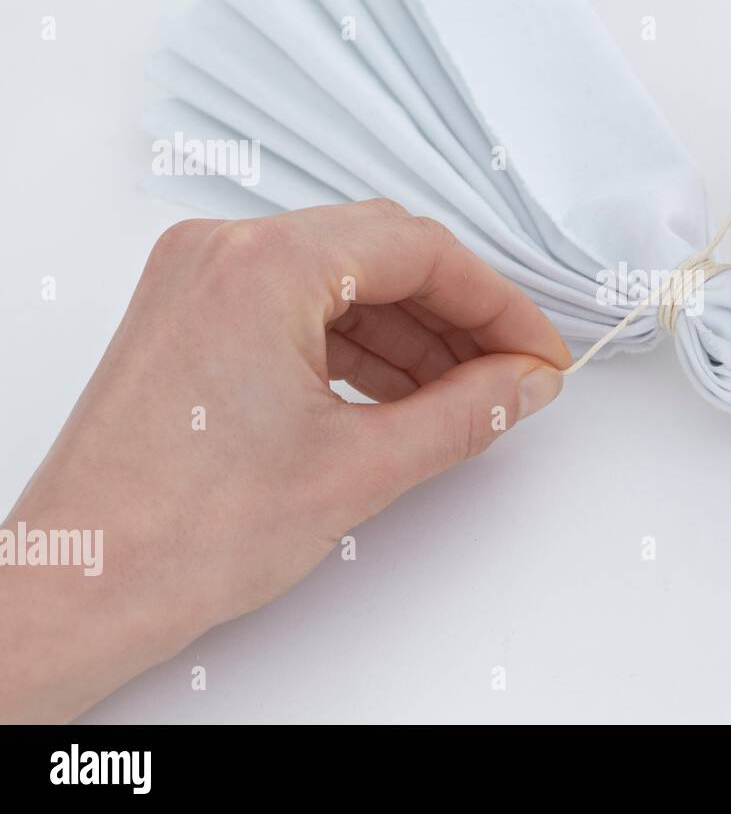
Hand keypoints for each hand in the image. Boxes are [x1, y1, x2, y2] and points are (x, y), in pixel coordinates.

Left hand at [0, 200, 569, 721]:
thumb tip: (525, 384)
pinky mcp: (189, 317)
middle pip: (381, 254)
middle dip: (457, 315)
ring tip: (462, 394)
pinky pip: (296, 306)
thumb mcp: (360, 467)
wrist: (79, 592)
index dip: (497, 303)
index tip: (537, 351)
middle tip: (511, 372)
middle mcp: (222, 253)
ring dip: (410, 332)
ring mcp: (198, 281)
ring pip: (340, 279)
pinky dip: (356, 344)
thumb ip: (466, 413)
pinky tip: (399, 393)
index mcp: (263, 267)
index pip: (418, 250)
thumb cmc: (181, 535)